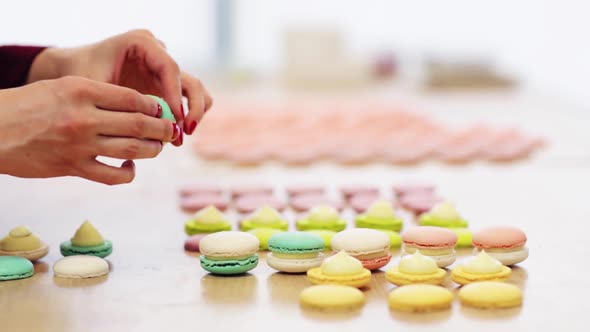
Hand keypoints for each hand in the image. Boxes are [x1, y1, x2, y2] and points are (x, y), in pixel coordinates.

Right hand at [0, 76, 180, 184]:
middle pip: (139, 124)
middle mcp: (84, 117)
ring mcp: (79, 145)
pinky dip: (128, 172)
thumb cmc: (29, 105)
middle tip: (171, 130)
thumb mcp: (62, 87)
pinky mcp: (73, 168)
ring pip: (132, 149)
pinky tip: (131, 166)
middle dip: (163, 128)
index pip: (132, 98)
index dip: (155, 106)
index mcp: (81, 90)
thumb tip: (137, 106)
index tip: (162, 110)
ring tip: (157, 147)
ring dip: (152, 149)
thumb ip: (97, 93)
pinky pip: (113, 176)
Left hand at [27, 29, 211, 144]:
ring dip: (193, 114)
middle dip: (192, 108)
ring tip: (179, 138)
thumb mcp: (93, 86)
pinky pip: (188, 101)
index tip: (175, 120)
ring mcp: (165, 70)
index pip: (170, 68)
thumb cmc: (79, 74)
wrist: (72, 70)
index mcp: (142, 42)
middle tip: (185, 132)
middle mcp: (159, 53)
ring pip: (195, 91)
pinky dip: (185, 117)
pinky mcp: (167, 86)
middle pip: (190, 80)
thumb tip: (146, 127)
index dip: (176, 95)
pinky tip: (172, 136)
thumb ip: (119, 103)